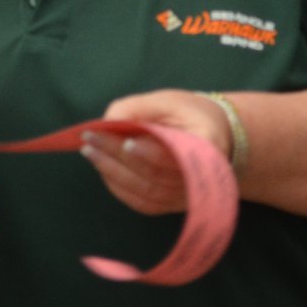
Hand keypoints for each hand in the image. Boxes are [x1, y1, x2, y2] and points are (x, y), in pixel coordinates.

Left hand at [83, 90, 234, 215]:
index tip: (123, 141)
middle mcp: (202, 180)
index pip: (174, 155)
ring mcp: (188, 197)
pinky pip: (144, 203)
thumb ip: (137, 108)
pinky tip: (103, 170)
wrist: (217, 136)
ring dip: (113, 173)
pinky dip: (120, 188)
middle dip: (118, 157)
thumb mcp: (168, 101)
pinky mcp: (174, 205)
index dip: (147, 152)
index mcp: (208, 147)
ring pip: (146, 193)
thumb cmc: (190, 114)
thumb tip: (106, 124)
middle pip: (155, 175)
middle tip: (90, 141)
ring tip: (91, 152)